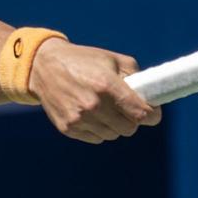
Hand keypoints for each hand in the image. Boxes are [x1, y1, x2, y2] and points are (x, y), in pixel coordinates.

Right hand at [28, 39, 161, 143]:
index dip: (152, 114)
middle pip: (130, 128)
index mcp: (107, 85)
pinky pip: (97, 139)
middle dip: (132, 119)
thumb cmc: (83, 60)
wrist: (44, 67)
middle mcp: (93, 105)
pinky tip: (91, 113)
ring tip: (105, 108)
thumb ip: (135, 76)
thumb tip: (152, 96)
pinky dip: (99, 129)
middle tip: (126, 108)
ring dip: (115, 125)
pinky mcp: (68, 129)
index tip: (153, 112)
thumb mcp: (112, 59)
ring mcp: (79, 119)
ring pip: (113, 135)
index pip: (141, 113)